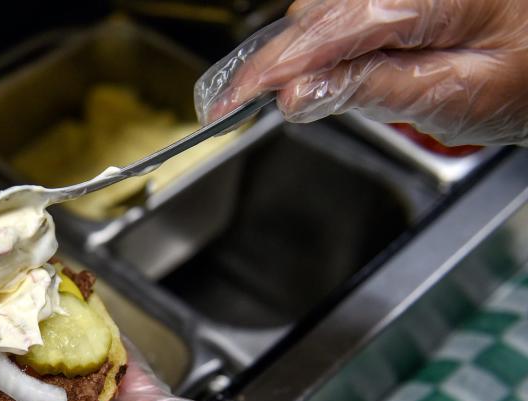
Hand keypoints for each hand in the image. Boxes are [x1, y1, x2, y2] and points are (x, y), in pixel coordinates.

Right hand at [195, 0, 527, 145]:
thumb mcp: (457, 96)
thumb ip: (375, 89)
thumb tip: (297, 97)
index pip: (330, 27)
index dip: (270, 67)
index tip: (228, 101)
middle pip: (319, 10)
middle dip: (286, 61)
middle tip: (250, 106)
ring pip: (326, 5)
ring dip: (309, 49)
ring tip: (307, 91)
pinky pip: (347, 4)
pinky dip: (331, 35)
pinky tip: (334, 64)